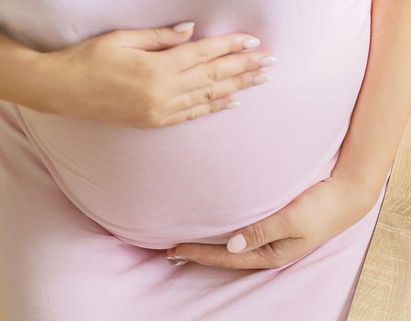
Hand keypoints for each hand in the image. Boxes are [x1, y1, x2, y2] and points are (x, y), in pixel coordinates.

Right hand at [30, 22, 273, 127]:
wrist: (63, 91)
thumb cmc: (89, 58)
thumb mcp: (124, 39)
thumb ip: (161, 37)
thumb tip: (193, 31)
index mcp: (158, 67)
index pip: (204, 54)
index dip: (231, 47)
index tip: (253, 41)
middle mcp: (165, 91)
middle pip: (214, 75)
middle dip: (245, 67)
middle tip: (271, 61)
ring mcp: (162, 110)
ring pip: (210, 95)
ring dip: (239, 86)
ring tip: (262, 79)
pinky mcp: (156, 122)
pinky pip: (194, 114)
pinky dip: (216, 106)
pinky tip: (234, 101)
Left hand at [167, 174, 382, 268]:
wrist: (349, 195)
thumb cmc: (322, 206)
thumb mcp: (292, 218)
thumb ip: (261, 231)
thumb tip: (231, 246)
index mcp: (274, 254)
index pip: (228, 258)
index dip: (199, 255)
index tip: (172, 251)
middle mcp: (272, 251)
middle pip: (228, 258)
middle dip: (200, 256)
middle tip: (168, 252)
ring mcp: (276, 242)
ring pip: (235, 249)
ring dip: (211, 247)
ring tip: (187, 244)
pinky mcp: (279, 229)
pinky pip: (244, 236)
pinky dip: (226, 236)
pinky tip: (218, 232)